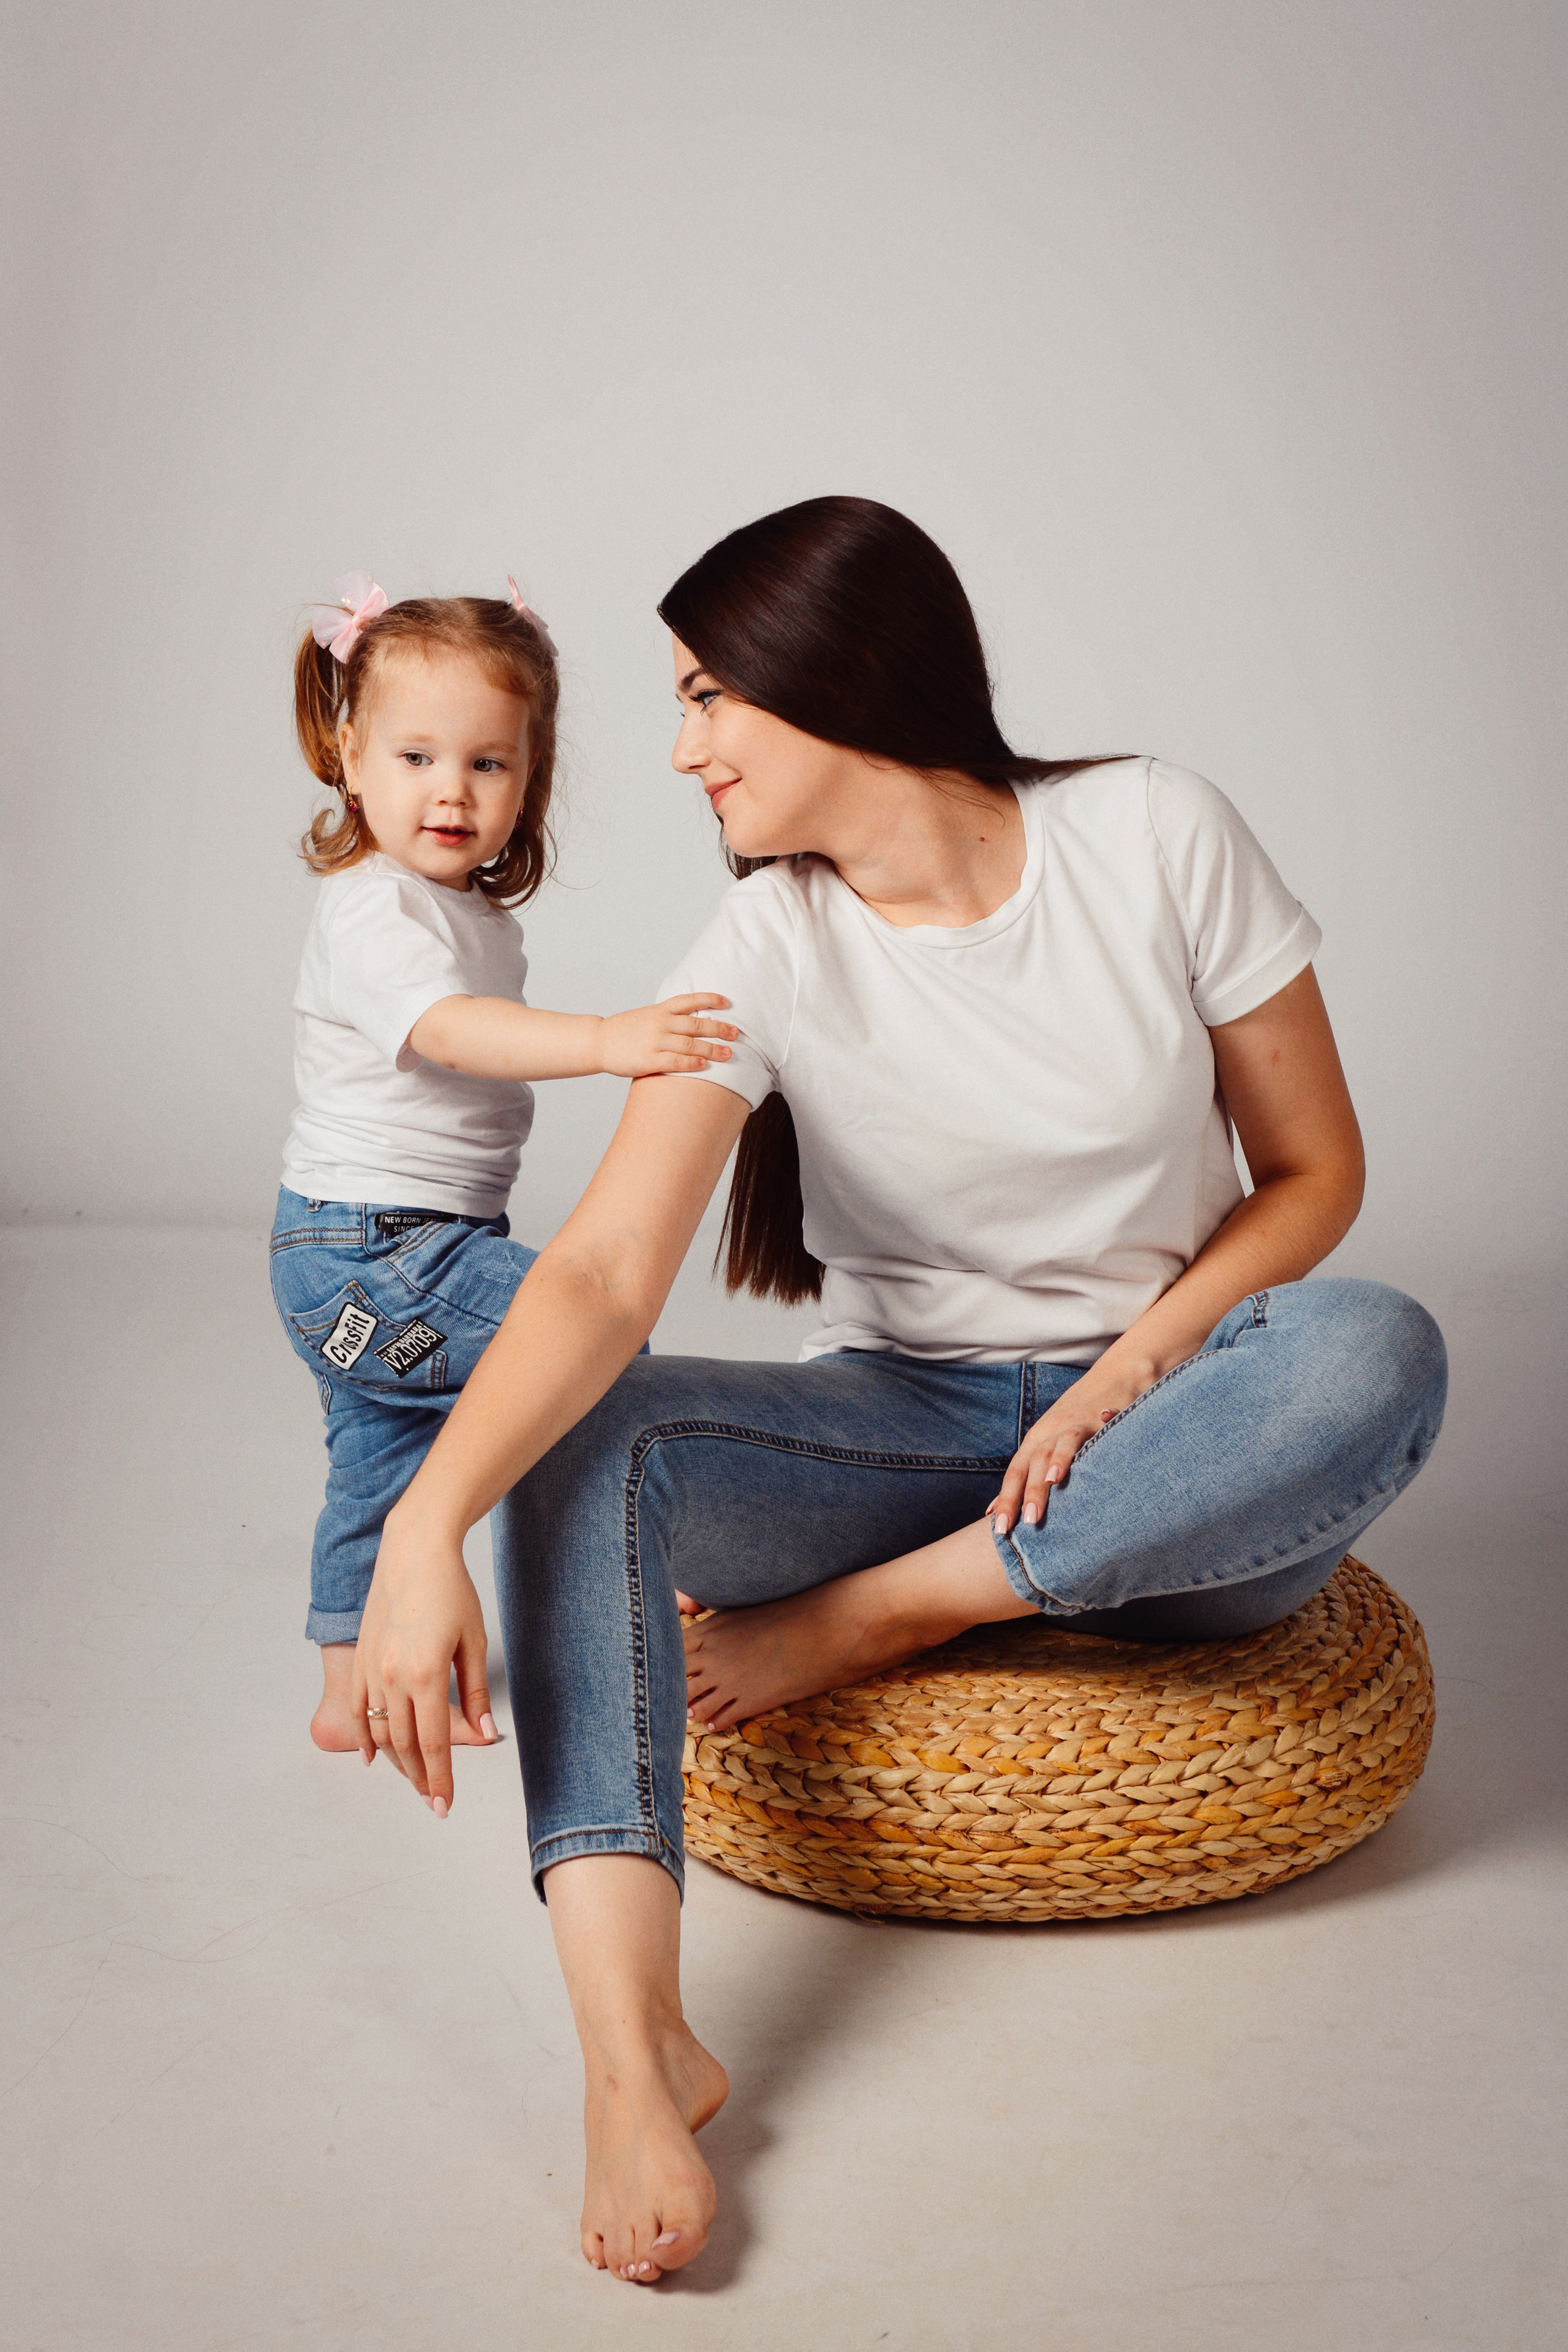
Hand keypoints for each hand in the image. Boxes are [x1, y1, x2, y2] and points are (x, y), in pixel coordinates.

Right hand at [350, 1509, 491, 1812]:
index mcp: (427, 1675)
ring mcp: (373, 1669)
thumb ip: (476, 1692)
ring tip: (414, 1780)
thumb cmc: (452, 1592)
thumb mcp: (474, 1641)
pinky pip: (360, 1709)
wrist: (413, 1552)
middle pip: (406, 1744)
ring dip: (397, 1761)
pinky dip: (365, 1736)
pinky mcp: (363, 1659)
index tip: (444, 1806)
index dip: (440, 1779)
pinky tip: (371, 1756)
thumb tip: (486, 1734)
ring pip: (381, 1731)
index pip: (435, 1742)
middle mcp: (394, 1677)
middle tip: (432, 1801)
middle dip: (420, 1777)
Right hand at [597, 993, 738, 1079]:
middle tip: (736, 1034)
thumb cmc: (625, 1031)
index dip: (711, 999)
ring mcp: (654, 1041)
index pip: (690, 1000)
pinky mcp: (648, 1060)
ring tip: (728, 1054)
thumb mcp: (647, 1015)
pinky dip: (691, 1063)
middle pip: (697, 1024)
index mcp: (660, 1010)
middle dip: (719, 1028)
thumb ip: (668, 1017)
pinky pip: (675, 1062)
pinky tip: (704, 1066)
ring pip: (690, 1044)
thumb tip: (694, 1021)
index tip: (728, 1003)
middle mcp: (660, 1023)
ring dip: (712, 1049)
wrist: (599, 1042)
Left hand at [987, 1355, 1164, 1534]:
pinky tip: (1066, 1469)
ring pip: (1053, 1450)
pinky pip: (1084, 1433)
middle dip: (1022, 1496)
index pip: (1015, 1473)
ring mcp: (1071, 1423)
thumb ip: (1043, 1470)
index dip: (1005, 1500)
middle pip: (1028, 1466)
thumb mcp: (1061, 1442)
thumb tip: (1017, 1505)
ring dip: (1047, 1473)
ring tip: (1043, 1498)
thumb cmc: (1087, 1417)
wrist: (1118, 1374)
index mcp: (1038, 1440)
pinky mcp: (1097, 1417)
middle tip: (1017, 1527)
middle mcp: (1049, 1432)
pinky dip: (1072, 1451)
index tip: (998, 1529)